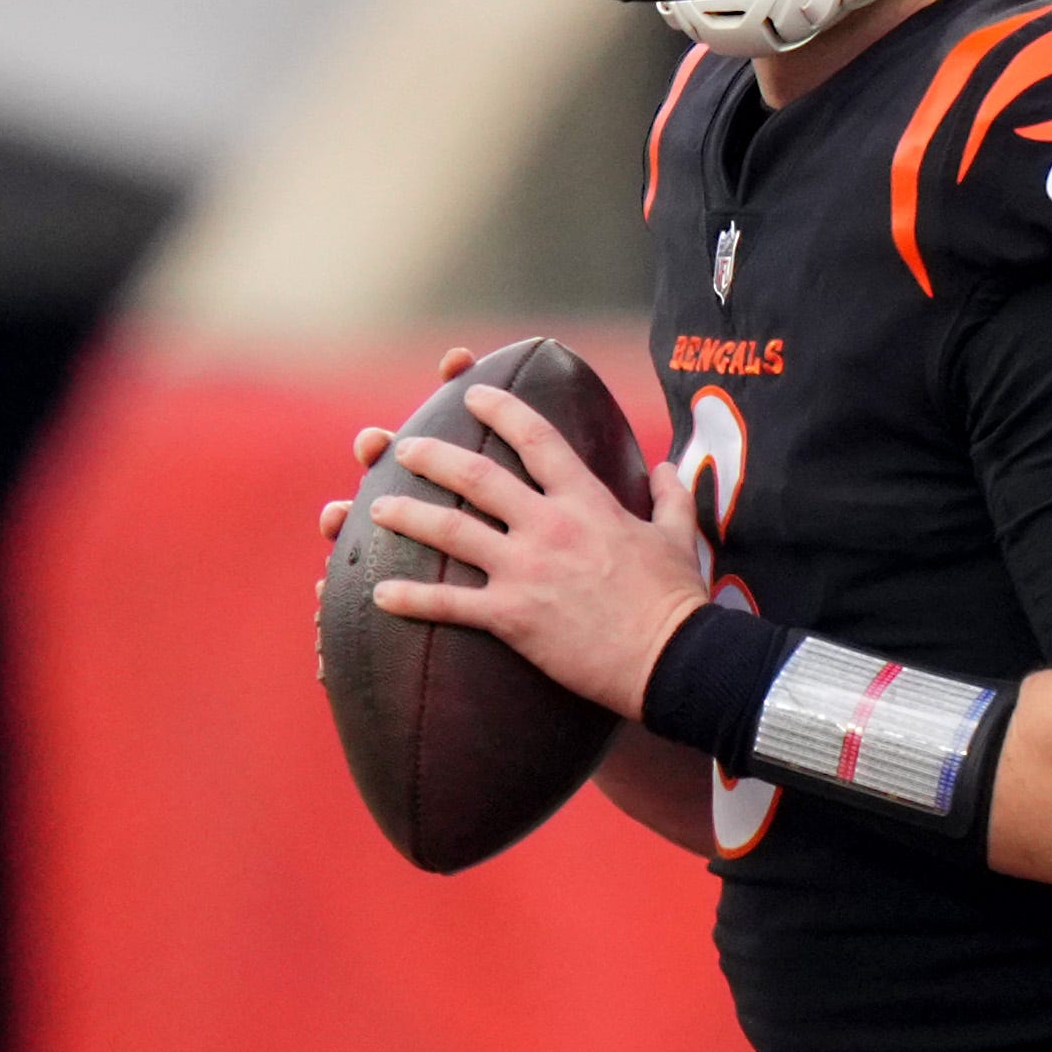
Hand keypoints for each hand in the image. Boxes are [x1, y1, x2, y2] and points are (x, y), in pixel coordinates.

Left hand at [361, 379, 702, 715]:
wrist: (673, 658)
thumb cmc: (676, 600)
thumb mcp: (677, 537)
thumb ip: (668, 496)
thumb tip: (664, 468)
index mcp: (586, 502)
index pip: (537, 438)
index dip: (501, 409)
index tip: (473, 393)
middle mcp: (548, 526)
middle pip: (476, 476)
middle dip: (432, 456)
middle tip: (402, 447)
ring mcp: (526, 570)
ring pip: (451, 532)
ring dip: (407, 516)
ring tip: (374, 508)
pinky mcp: (512, 616)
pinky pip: (449, 604)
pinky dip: (411, 599)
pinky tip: (379, 595)